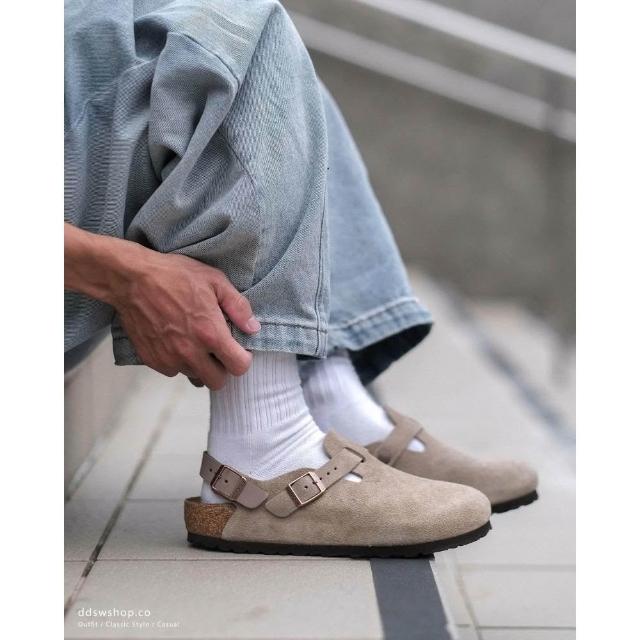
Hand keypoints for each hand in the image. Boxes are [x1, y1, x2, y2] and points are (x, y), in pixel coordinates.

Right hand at [114, 251, 258, 387]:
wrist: (131, 279)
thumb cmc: (174, 275)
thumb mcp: (214, 280)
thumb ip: (238, 306)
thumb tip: (253, 328)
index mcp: (210, 334)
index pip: (239, 368)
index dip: (243, 359)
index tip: (238, 349)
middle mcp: (190, 353)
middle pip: (218, 382)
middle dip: (222, 368)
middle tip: (218, 350)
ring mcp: (169, 359)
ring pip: (195, 377)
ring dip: (200, 366)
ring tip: (196, 343)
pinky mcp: (152, 360)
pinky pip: (174, 371)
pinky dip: (179, 362)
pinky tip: (177, 341)